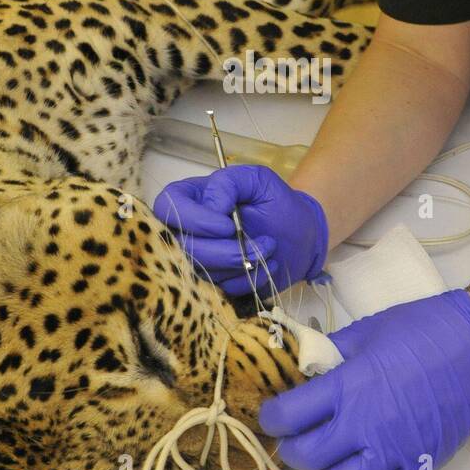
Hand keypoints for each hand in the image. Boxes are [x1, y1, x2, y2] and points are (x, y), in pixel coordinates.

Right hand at [152, 165, 327, 296]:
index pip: (167, 207)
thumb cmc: (277, 203)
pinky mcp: (215, 283)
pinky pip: (222, 289)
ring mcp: (199, 259)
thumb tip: (211, 206)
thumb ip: (229, 183)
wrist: (302, 236)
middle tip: (261, 242)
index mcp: (191, 197)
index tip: (228, 224)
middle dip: (225, 250)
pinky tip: (267, 264)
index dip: (195, 220)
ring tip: (269, 248)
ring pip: (201, 271)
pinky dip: (250, 279)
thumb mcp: (258, 181)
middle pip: (182, 246)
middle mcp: (187, 229)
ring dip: (243, 263)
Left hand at [259, 289, 469, 469]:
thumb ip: (331, 354)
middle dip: (292, 448)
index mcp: (347, 388)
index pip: (288, 416)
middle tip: (294, 436)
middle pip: (308, 456)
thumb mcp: (365, 331)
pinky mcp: (422, 465)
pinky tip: (368, 462)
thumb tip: (305, 366)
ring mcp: (394, 451)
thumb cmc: (420, 329)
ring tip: (328, 455)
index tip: (273, 413)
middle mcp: (365, 426)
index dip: (272, 417)